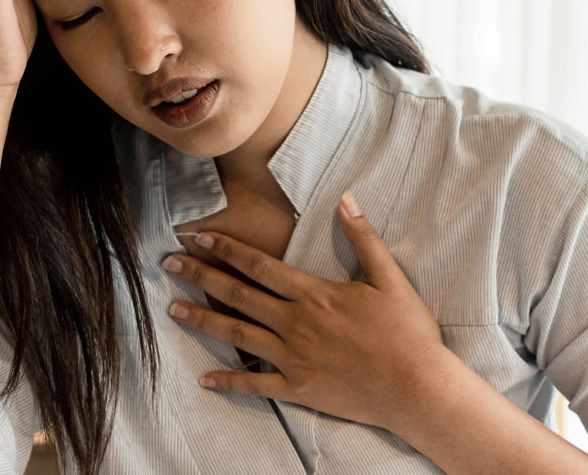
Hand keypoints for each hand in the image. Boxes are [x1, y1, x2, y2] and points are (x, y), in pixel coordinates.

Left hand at [164, 192, 447, 430]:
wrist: (416, 387)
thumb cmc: (407, 332)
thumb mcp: (389, 277)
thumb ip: (364, 237)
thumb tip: (346, 199)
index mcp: (314, 294)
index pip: (260, 265)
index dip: (227, 249)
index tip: (200, 237)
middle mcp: (295, 323)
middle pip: (238, 295)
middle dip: (201, 276)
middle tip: (170, 264)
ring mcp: (294, 358)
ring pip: (237, 335)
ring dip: (203, 321)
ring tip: (174, 310)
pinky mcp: (299, 388)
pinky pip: (255, 384)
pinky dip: (228, 381)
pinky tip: (205, 379)